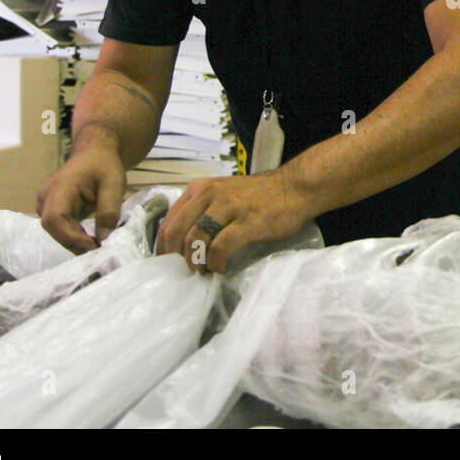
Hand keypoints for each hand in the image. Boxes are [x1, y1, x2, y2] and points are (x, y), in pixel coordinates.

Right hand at [36, 145, 126, 253]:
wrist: (95, 151)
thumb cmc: (104, 164)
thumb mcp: (114, 184)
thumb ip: (109, 211)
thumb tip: (104, 240)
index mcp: (60, 187)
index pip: (54, 218)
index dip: (71, 237)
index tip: (93, 246)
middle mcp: (46, 197)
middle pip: (53, 228)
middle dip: (75, 243)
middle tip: (100, 252)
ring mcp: (46, 204)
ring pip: (56, 231)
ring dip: (75, 242)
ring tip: (98, 247)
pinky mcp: (53, 210)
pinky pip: (61, 228)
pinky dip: (75, 237)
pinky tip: (92, 241)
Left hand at [155, 172, 312, 273]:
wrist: (296, 188)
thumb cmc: (259, 196)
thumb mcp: (223, 195)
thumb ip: (202, 211)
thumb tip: (182, 244)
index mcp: (199, 188)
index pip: (168, 221)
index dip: (164, 248)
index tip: (169, 265)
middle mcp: (209, 194)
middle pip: (175, 232)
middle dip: (177, 258)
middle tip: (186, 271)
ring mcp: (229, 207)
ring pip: (194, 239)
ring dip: (195, 262)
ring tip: (204, 271)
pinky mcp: (247, 222)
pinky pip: (220, 247)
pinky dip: (216, 263)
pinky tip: (221, 268)